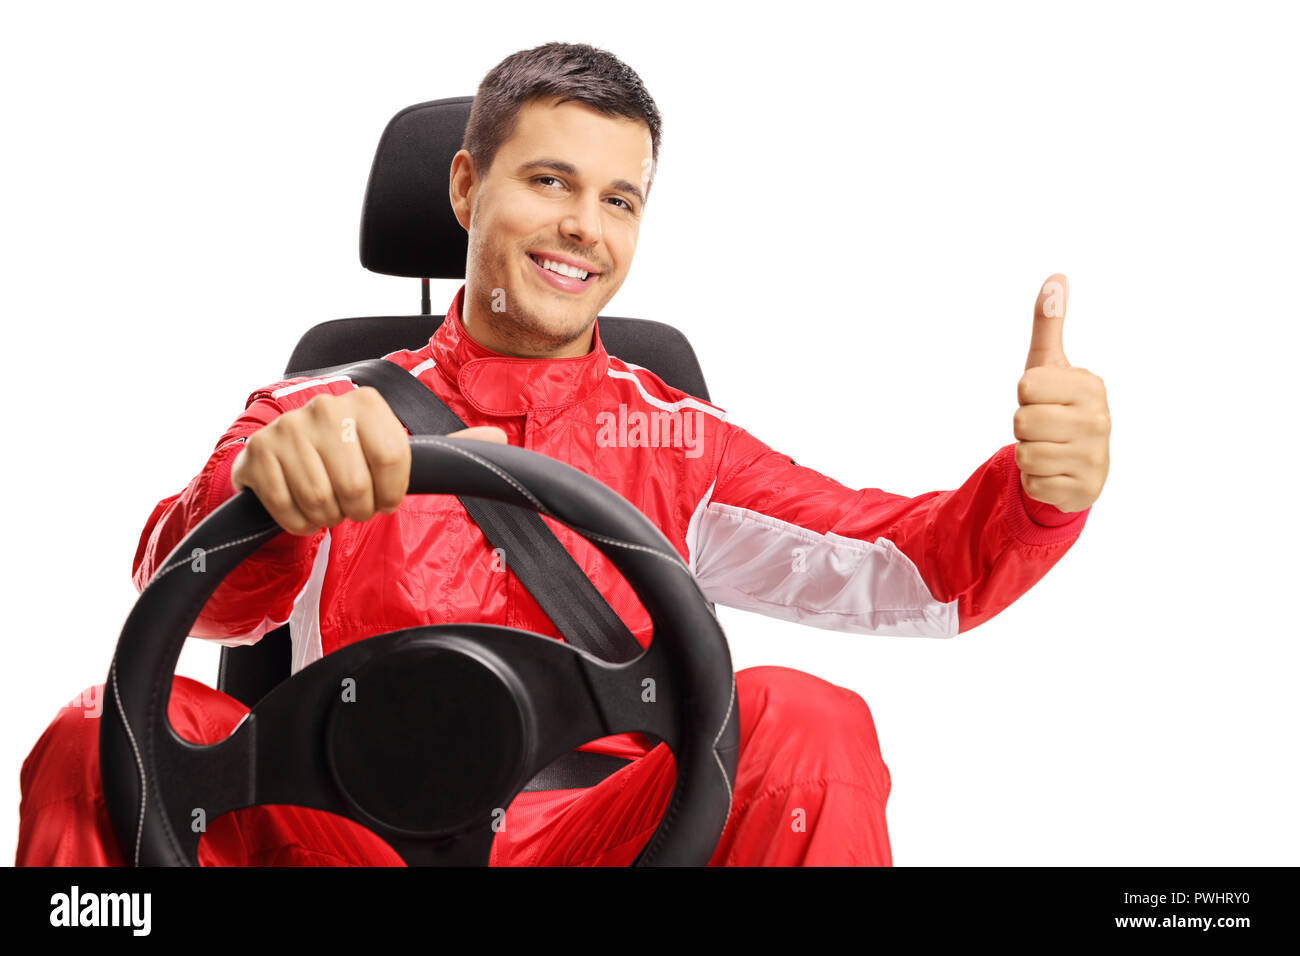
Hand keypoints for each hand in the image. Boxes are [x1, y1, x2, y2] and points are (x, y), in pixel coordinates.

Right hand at [231, 386, 506, 534]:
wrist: (285, 454)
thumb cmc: (350, 454)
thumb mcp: (397, 448)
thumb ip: (447, 447)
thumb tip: (499, 437)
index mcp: (367, 404)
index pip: (394, 461)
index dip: (391, 493)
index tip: (384, 497)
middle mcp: (325, 408)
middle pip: (356, 487)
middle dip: (357, 509)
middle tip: (352, 504)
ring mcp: (287, 430)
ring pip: (321, 501)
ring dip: (327, 517)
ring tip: (327, 504)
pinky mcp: (257, 456)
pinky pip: (288, 510)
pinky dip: (298, 522)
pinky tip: (301, 507)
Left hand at [1013, 274, 1109, 512]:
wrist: (1080, 463)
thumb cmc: (1058, 407)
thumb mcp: (1049, 366)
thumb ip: (1048, 325)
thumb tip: (1055, 277)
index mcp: (1090, 386)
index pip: (1025, 387)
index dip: (1025, 395)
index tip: (1044, 399)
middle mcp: (1100, 420)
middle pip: (1021, 421)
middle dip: (1024, 426)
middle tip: (1045, 427)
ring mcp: (1095, 457)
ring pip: (1025, 453)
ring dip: (1028, 454)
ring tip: (1050, 448)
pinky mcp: (1083, 491)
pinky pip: (1032, 483)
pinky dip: (1035, 480)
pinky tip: (1055, 472)